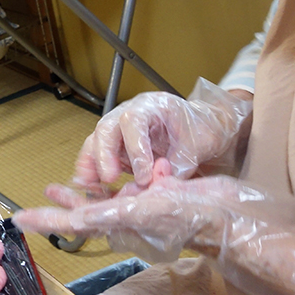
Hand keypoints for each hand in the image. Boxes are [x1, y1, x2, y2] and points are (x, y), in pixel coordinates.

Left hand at [14, 176, 294, 294]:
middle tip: (43, 194)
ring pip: (105, 203)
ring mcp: (143, 212)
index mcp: (117, 227)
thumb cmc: (184, 215)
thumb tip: (72, 221)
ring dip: (86, 193)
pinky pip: (130, 193)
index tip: (19, 218)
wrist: (226, 212)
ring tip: (67, 183)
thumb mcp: (140, 212)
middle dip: (63, 205)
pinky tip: (116, 176)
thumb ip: (105, 216)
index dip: (46, 220)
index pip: (73, 225)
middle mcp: (127, 222)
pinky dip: (119, 184)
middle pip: (85, 214)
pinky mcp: (159, 201)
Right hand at [75, 79, 251, 187]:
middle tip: (109, 179)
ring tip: (94, 188)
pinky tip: (92, 188)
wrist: (202, 129)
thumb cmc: (201, 131)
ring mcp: (119, 129)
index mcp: (152, 106)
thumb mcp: (195, 148)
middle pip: (106, 128)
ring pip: (96, 141)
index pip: (133, 121)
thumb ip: (176, 167)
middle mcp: (129, 113)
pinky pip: (96, 155)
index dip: (135, 149)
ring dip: (92, 165)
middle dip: (104, 155)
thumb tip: (155, 186)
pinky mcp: (116, 146)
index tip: (143, 175)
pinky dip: (91, 171)